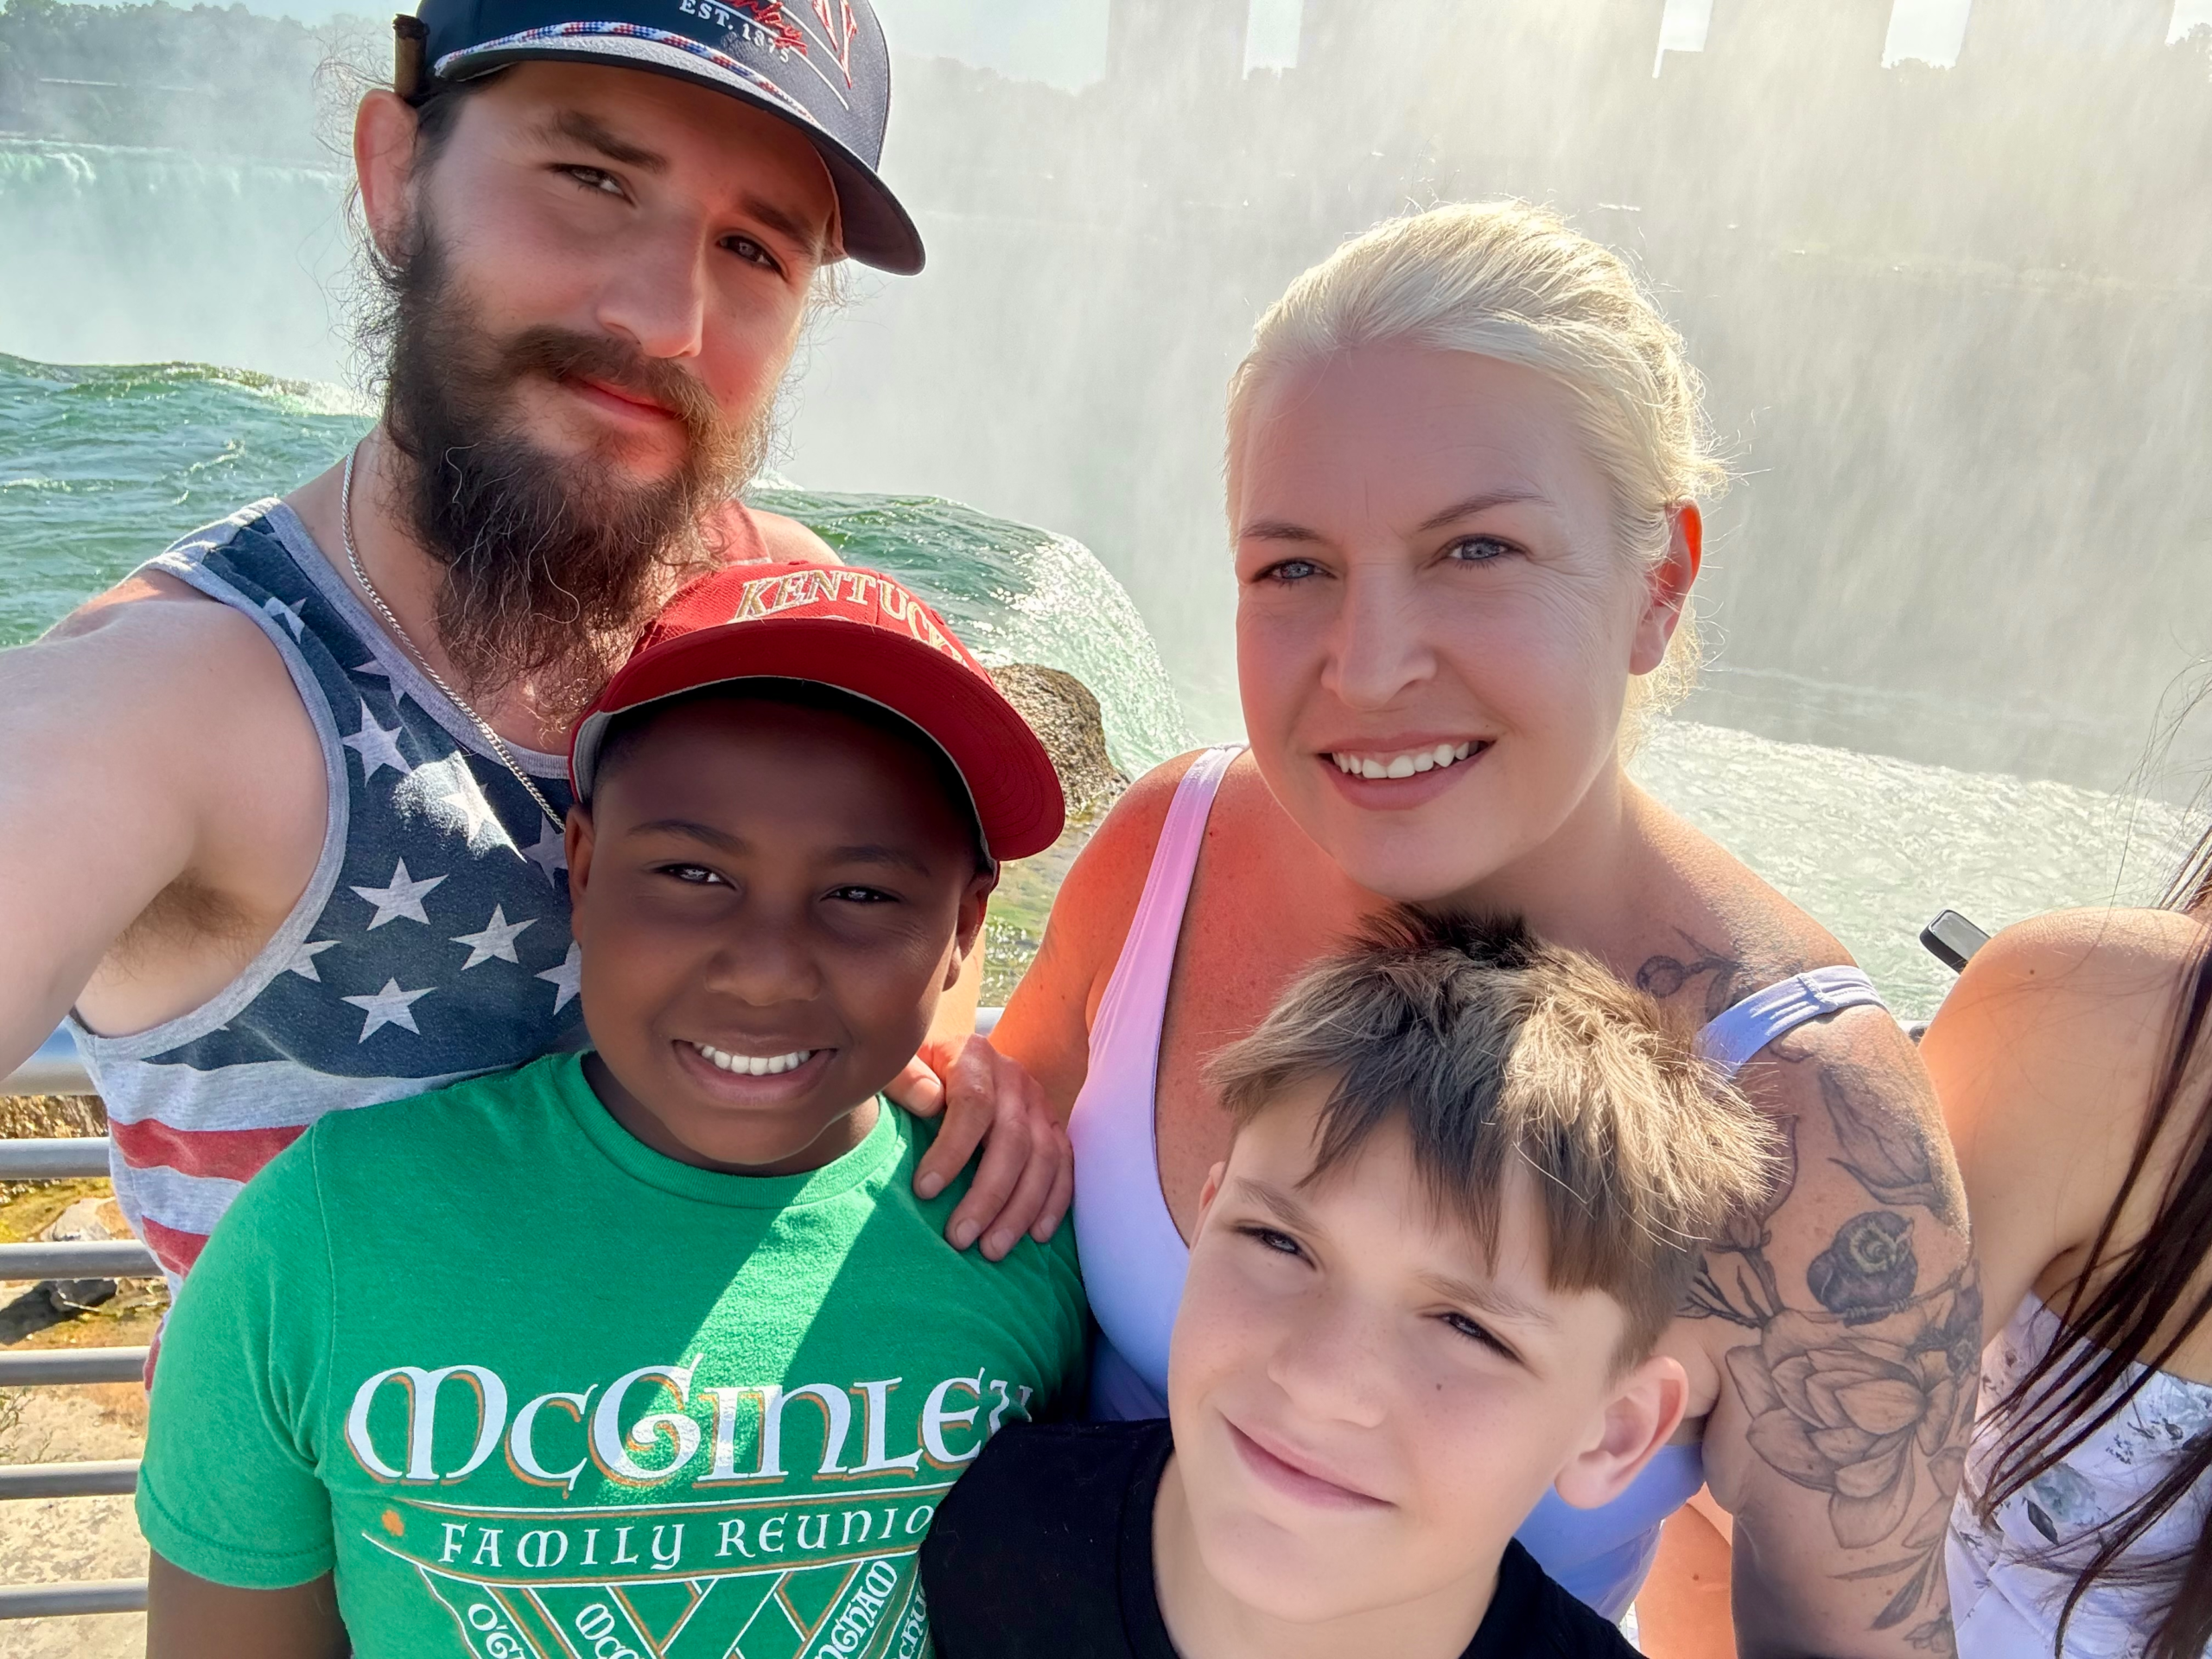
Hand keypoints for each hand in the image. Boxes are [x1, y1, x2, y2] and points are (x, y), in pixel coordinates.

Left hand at [887, 1033, 1072, 1260]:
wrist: (942, 1062)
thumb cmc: (911, 1075)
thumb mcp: (894, 1066)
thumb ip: (903, 1078)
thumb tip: (929, 1101)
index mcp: (975, 1056)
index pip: (973, 1103)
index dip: (952, 1149)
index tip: (925, 1191)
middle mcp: (1015, 1078)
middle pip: (1014, 1138)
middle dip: (988, 1194)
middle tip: (959, 1238)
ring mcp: (1039, 1104)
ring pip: (1044, 1159)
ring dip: (1021, 1208)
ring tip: (992, 1249)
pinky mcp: (1052, 1129)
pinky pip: (1064, 1167)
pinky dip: (1054, 1202)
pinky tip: (1036, 1236)